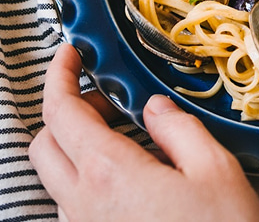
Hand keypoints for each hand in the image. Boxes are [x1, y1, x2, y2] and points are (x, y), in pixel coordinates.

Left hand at [29, 43, 258, 221]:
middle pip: (43, 143)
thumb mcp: (214, 169)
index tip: (72, 51)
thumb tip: (152, 107)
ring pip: (55, 176)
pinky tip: (131, 172)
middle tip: (105, 92)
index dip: (59, 74)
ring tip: (123, 131)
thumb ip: (177, 127)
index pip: (60, 112)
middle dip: (65, 108)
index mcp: (109, 175)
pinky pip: (72, 204)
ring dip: (75, 143)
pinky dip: (87, 174)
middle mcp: (84, 206)